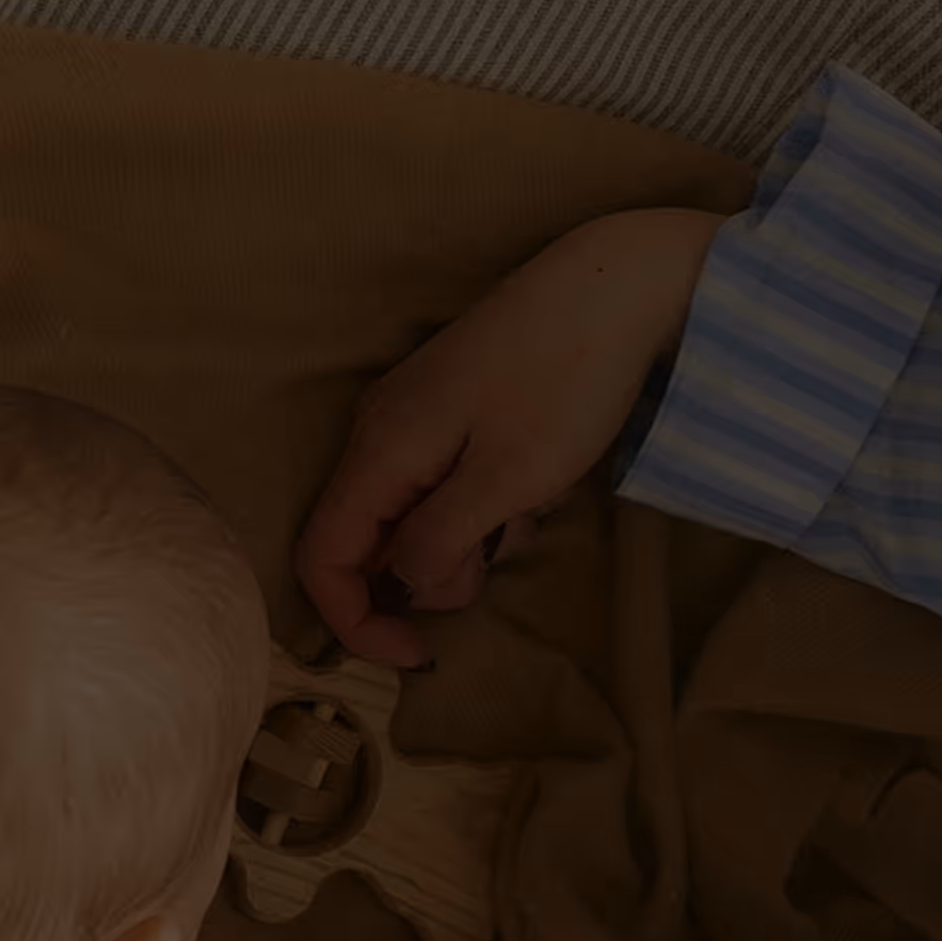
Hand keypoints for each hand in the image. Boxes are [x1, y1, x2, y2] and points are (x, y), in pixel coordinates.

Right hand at [301, 208, 724, 665]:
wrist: (619, 283)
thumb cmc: (566, 382)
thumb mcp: (507, 482)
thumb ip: (440, 542)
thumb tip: (405, 583)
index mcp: (380, 449)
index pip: (322, 557)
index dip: (356, 622)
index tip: (418, 657)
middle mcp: (381, 430)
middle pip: (370, 539)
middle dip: (429, 572)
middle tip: (504, 552)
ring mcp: (416, 413)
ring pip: (413, 513)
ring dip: (466, 535)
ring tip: (531, 504)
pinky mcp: (454, 404)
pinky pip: (445, 480)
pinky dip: (484, 501)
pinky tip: (536, 478)